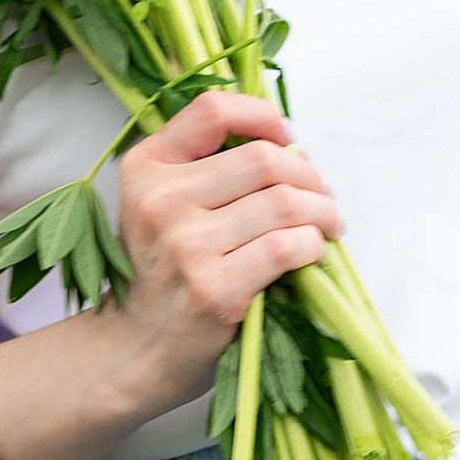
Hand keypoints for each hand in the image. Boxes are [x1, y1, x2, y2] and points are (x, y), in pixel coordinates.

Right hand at [104, 87, 342, 406]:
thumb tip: (288, 146)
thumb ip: (204, 166)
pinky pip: (287, 246)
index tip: (287, 138)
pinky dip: (313, 245)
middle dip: (309, 175)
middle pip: (263, 159)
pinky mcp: (214, 289)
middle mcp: (160, 200)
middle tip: (321, 196)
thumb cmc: (161, 274)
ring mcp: (186, 245)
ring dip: (322, 212)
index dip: (263, 116)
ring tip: (326, 225)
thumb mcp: (158, 205)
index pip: (213, 110)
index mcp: (146, 168)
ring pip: (284, 203)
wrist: (133, 350)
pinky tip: (312, 254)